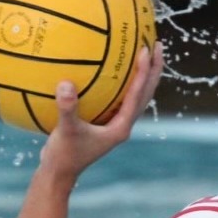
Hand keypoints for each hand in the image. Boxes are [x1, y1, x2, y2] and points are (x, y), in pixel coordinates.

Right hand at [39, 41, 164, 178]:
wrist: (60, 173)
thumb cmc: (64, 155)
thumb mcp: (65, 131)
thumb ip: (67, 108)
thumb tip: (65, 84)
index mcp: (121, 126)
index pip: (138, 94)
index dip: (144, 71)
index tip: (145, 48)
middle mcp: (123, 123)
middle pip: (145, 92)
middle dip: (153, 69)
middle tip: (157, 44)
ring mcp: (115, 122)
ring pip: (135, 94)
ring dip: (141, 74)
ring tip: (142, 50)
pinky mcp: (105, 122)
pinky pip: (117, 96)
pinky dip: (119, 81)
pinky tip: (109, 66)